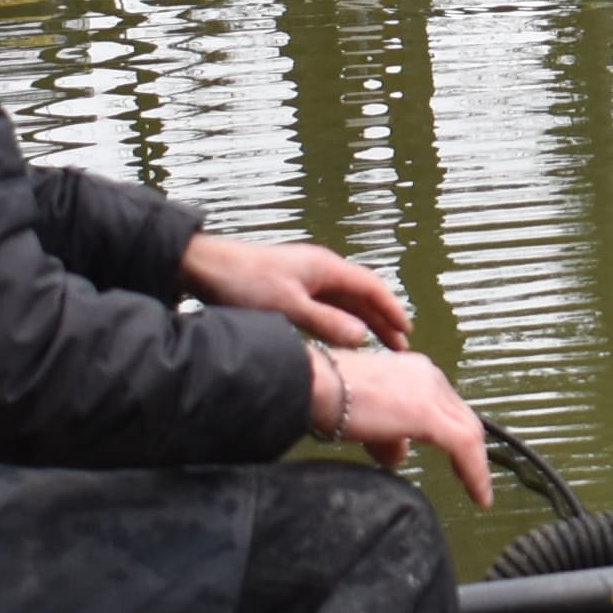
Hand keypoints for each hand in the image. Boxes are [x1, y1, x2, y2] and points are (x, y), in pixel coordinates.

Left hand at [180, 231, 409, 349]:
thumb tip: (363, 337)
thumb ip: (326, 322)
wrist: (204, 267)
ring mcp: (304, 276)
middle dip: (383, 319)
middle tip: (401, 346)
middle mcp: (319, 268)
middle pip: (361, 294)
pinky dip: (342, 320)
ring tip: (380, 345)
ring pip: (345, 300)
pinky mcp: (289, 287)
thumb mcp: (288, 306)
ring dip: (364, 321)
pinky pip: (327, 304)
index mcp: (325, 266)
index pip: (371, 286)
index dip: (392, 309)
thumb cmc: (244, 282)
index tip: (408, 331)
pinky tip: (343, 337)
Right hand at [306, 342, 492, 506]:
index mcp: (414, 371)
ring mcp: (431, 392)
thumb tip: (399, 455)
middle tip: (473, 478)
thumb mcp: (367, 418)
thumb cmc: (328, 396)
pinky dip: (476, 473)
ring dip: (476, 465)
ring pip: (470, 432)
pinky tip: (478, 494)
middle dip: (471, 451)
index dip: (455, 435)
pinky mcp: (429, 414)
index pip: (447, 406)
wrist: (316, 385)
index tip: (459, 458)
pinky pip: (465, 448)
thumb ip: (389, 436)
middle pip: (464, 418)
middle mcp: (428, 375)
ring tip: (478, 492)